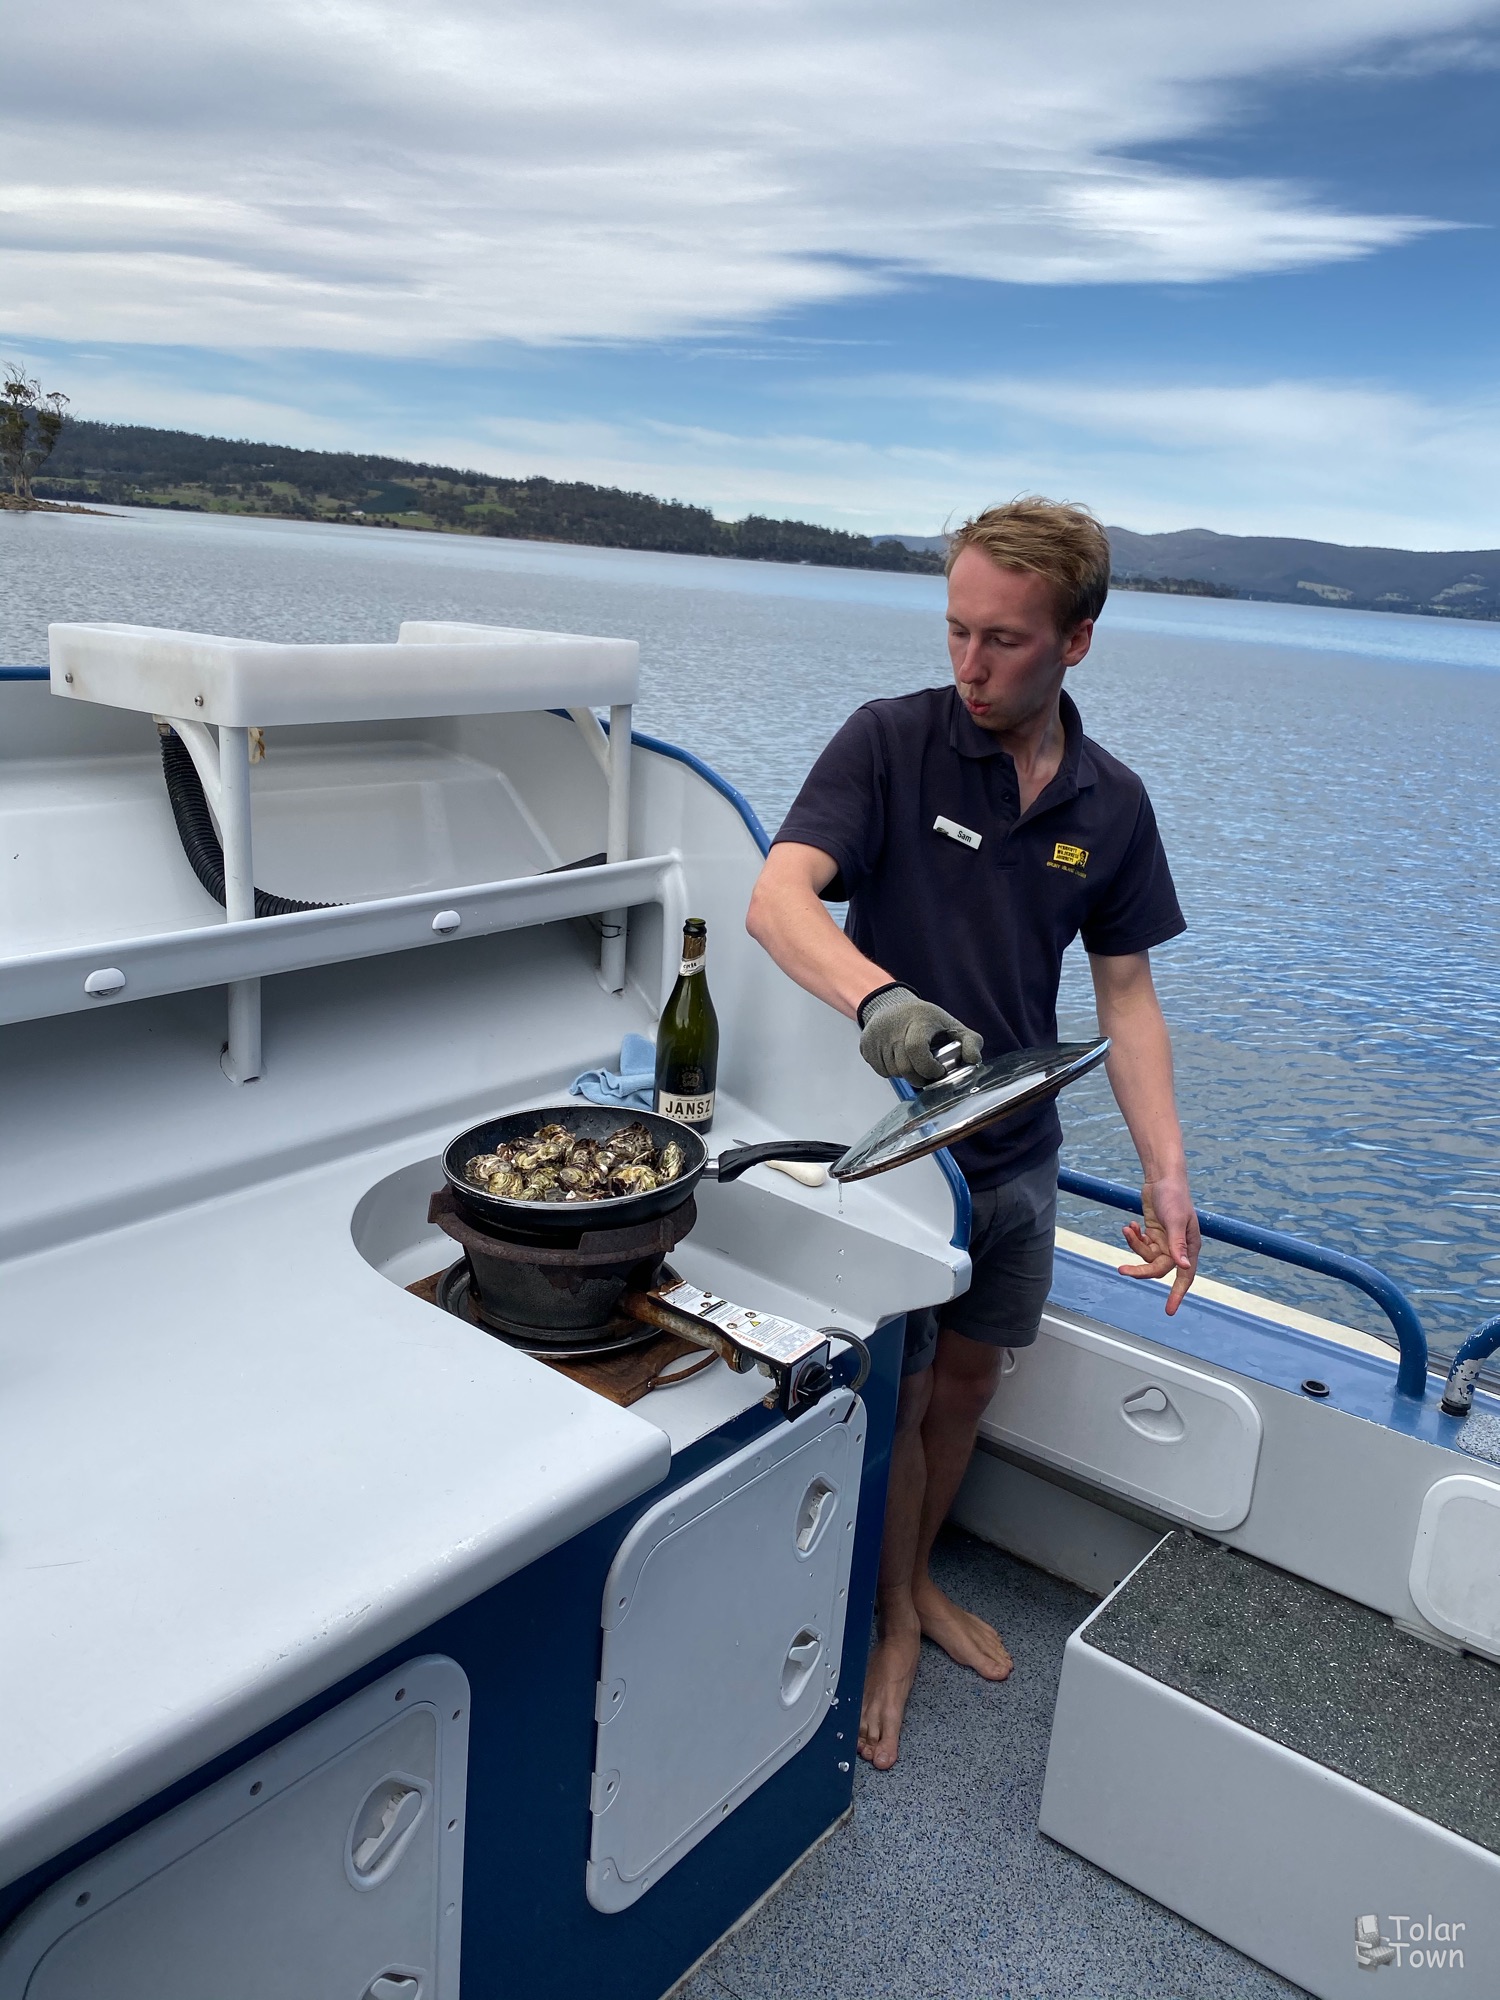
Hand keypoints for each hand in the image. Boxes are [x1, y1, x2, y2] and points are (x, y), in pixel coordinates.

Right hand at [857, 985, 982, 1084]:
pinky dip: (892, 1071)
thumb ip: (970, 1042)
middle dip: (920, 1077)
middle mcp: (893, 1027)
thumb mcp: (952, 1025)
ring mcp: (876, 1037)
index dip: (928, 1066)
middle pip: (905, 1067)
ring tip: (914, 1062)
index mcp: (917, 1020)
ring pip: (893, 1072)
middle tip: (929, 1074)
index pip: (916, 1048)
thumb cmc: (925, 1019)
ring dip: (906, 1074)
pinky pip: (881, 1071)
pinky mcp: (865, 1046)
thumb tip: (974, 1060)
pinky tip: (898, 1059)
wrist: (890, 1004)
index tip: (938, 1070)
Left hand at [1119, 1172, 1199, 1313]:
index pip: (1185, 1276)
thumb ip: (1177, 1244)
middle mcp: (1177, 1247)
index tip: (1169, 1311)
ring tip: (1128, 1229)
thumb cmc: (1174, 1197)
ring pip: (1146, 1256)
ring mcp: (1164, 1241)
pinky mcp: (1153, 1234)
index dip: (1178, 1294)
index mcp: (1189, 1247)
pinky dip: (1133, 1237)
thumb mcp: (1176, 1220)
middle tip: (1122, 1270)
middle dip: (1140, 1268)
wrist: (1162, 1178)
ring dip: (1135, 1245)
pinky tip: (1130, 1226)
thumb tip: (1184, 1267)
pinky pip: (1141, 1244)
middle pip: (1158, 1268)